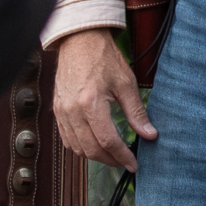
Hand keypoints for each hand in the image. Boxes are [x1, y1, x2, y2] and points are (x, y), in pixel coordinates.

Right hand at [52, 28, 156, 171]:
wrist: (80, 40)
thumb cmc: (104, 57)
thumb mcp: (126, 83)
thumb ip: (137, 112)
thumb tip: (149, 134)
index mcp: (90, 103)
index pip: (107, 141)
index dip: (122, 156)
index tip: (134, 164)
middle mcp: (72, 111)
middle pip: (90, 149)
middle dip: (110, 160)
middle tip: (126, 162)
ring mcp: (61, 111)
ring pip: (76, 148)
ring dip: (95, 156)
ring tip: (113, 156)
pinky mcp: (57, 110)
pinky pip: (66, 138)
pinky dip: (80, 147)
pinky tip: (94, 146)